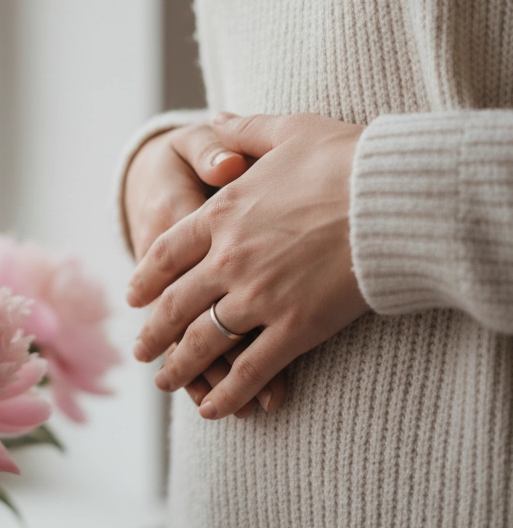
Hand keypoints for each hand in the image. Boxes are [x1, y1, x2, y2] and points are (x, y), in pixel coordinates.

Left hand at [127, 112, 369, 419]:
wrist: (393, 196)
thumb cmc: (344, 159)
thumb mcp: (287, 129)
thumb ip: (243, 130)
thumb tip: (219, 117)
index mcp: (221, 214)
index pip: (166, 253)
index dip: (146, 280)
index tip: (135, 299)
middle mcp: (229, 259)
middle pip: (174, 306)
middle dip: (154, 334)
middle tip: (142, 352)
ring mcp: (258, 296)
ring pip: (203, 342)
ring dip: (179, 368)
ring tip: (165, 384)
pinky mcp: (294, 328)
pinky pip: (250, 369)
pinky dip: (228, 393)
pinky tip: (214, 410)